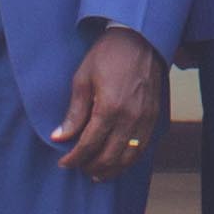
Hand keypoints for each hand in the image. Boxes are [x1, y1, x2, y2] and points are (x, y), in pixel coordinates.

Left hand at [52, 24, 162, 176]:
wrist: (139, 39)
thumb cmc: (108, 55)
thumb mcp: (83, 79)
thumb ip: (74, 112)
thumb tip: (60, 137)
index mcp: (109, 108)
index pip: (89, 145)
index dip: (74, 158)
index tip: (64, 163)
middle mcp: (130, 118)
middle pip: (109, 156)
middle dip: (91, 166)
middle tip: (79, 169)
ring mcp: (144, 119)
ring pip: (128, 157)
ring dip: (112, 169)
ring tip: (97, 174)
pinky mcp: (153, 117)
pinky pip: (142, 148)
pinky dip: (129, 160)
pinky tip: (118, 162)